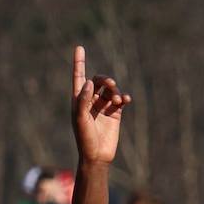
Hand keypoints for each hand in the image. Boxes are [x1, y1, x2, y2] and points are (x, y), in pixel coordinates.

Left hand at [71, 45, 129, 165]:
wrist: (97, 155)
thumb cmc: (84, 139)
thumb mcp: (81, 119)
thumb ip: (83, 100)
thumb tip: (88, 83)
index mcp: (78, 101)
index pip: (79, 78)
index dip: (79, 63)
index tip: (79, 48)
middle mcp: (90, 101)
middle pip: (98, 81)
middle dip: (105, 79)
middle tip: (111, 84)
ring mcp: (103, 106)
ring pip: (110, 89)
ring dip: (115, 90)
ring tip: (117, 99)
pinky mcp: (115, 112)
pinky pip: (120, 98)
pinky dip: (123, 96)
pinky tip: (125, 100)